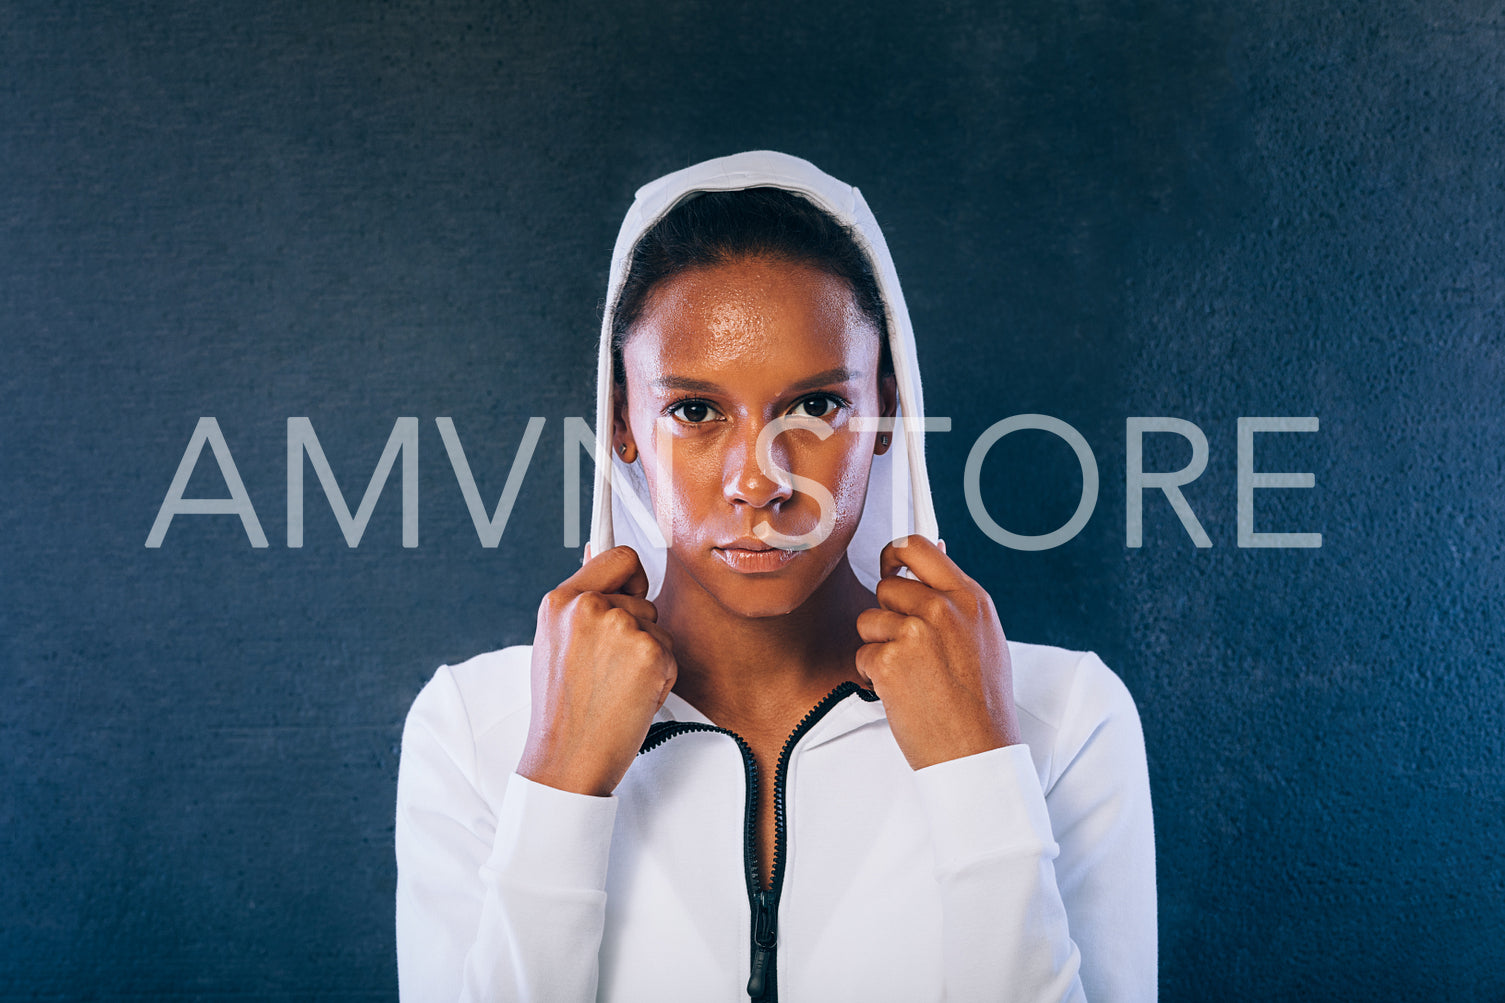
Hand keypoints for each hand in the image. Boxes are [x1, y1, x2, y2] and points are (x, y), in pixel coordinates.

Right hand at [517, 545, 676, 795]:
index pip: (616, 555)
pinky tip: (632, 698)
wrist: (565, 758)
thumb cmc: (562, 709)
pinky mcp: (649, 652)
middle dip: (638, 629)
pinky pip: (671, 654)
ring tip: (616, 687)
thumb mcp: (555, 644)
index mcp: (561, 600)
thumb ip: (581, 605)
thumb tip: (601, 555)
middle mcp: (588, 606)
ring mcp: (620, 627)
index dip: (631, 574)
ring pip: (658, 628)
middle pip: (644, 596)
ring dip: (649, 656)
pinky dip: (660, 678)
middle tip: (610, 669)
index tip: (636, 581)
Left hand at [855, 536, 1020, 769]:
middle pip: (887, 587)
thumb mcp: (984, 637)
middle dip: (889, 616)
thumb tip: (932, 556)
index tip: (889, 566)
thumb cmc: (982, 702)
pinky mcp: (890, 661)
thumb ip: (956, 598)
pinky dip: (874, 675)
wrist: (978, 750)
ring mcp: (915, 633)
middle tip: (911, 649)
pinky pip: (862, 654)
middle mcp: (943, 609)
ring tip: (911, 674)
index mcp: (970, 598)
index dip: (895, 554)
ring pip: (869, 620)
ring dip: (880, 647)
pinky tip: (903, 692)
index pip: (918, 547)